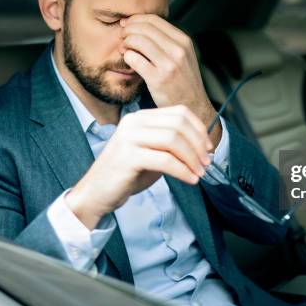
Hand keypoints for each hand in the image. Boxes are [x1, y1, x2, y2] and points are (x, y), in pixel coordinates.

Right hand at [65, 105, 211, 229]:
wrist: (96, 193)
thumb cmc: (127, 174)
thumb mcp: (152, 152)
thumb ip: (172, 145)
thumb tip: (202, 148)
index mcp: (141, 118)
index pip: (179, 113)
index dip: (199, 129)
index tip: (208, 147)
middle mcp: (134, 122)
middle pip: (178, 124)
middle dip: (198, 145)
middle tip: (206, 163)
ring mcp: (129, 138)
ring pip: (173, 140)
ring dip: (192, 158)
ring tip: (199, 173)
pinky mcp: (128, 157)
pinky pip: (165, 160)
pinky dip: (182, 170)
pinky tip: (190, 179)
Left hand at [120, 14, 220, 146]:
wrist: (193, 107)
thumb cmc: (183, 82)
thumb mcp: (183, 56)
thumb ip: (167, 41)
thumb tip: (141, 25)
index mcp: (184, 42)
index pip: (155, 20)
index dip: (136, 19)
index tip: (127, 24)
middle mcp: (178, 51)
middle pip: (145, 28)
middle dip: (128, 29)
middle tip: (122, 35)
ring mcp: (169, 65)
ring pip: (138, 41)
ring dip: (126, 42)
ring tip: (123, 48)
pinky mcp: (158, 79)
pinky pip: (134, 59)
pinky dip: (127, 56)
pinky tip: (127, 60)